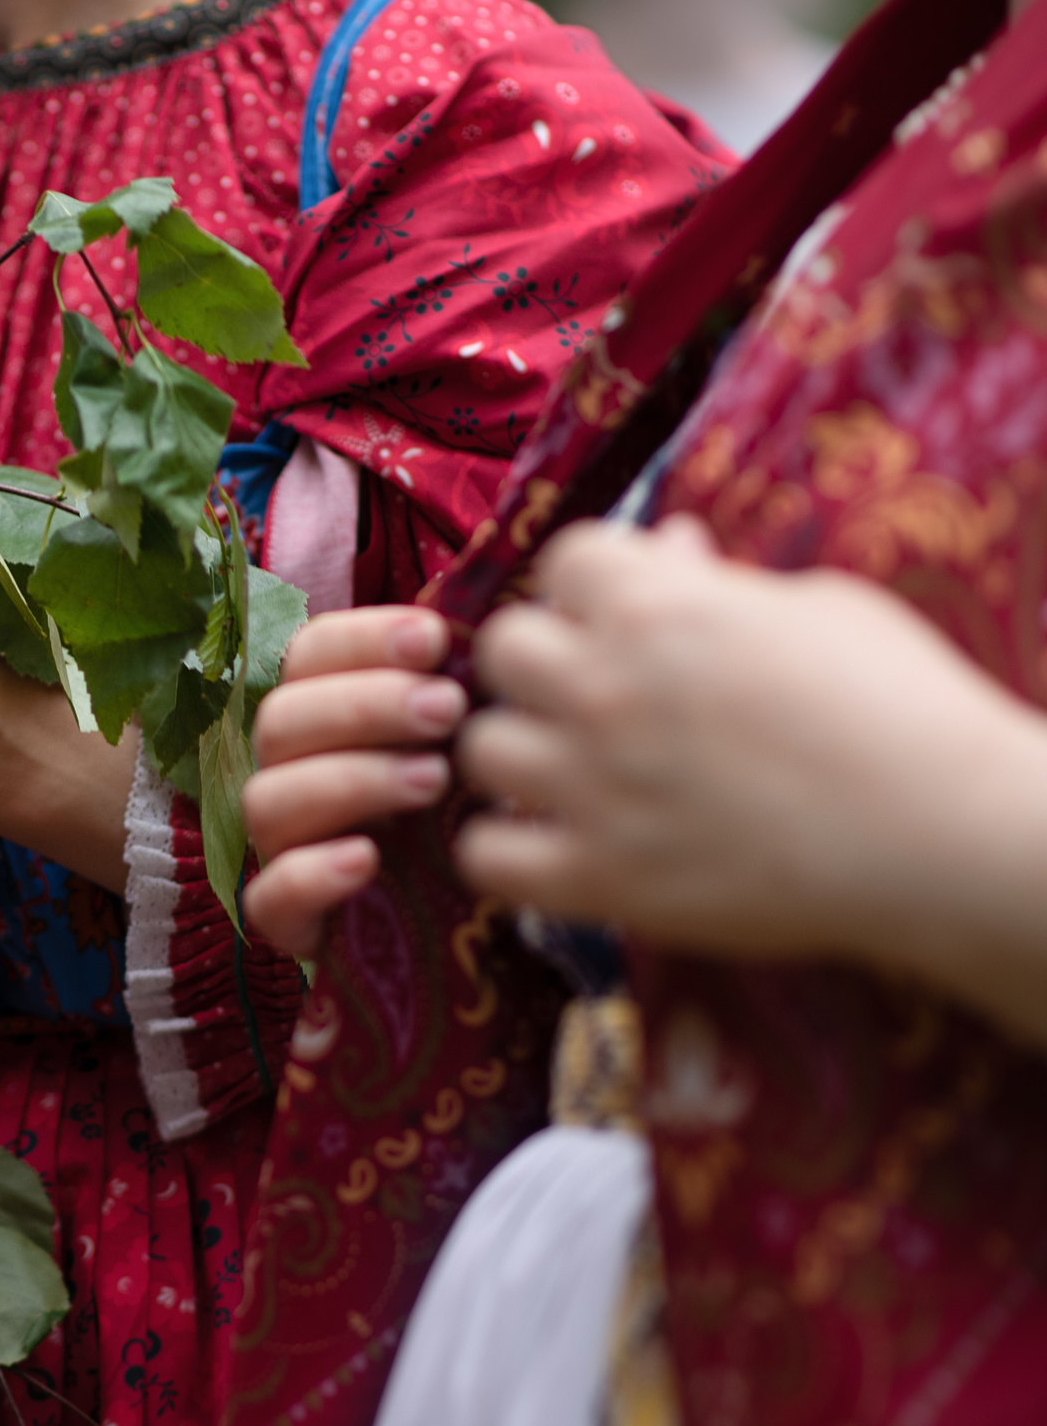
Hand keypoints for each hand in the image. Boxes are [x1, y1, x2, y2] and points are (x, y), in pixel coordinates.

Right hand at [241, 605, 466, 955]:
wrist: (471, 936)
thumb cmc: (469, 820)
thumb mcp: (473, 745)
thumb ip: (468, 686)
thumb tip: (506, 608)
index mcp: (327, 719)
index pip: (307, 655)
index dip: (362, 639)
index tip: (435, 640)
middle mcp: (290, 775)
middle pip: (282, 721)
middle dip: (364, 705)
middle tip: (447, 708)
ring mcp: (282, 849)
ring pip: (268, 799)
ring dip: (348, 779)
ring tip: (432, 781)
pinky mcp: (288, 922)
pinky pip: (266, 897)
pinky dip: (309, 874)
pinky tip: (367, 860)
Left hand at [458, 516, 1046, 1043]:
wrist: (943, 835)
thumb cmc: (902, 709)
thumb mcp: (819, 611)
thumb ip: (720, 583)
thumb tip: (668, 547)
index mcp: (659, 608)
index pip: (563, 559)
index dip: (591, 584)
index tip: (620, 612)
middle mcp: (607, 689)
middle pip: (502, 648)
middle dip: (541, 661)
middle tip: (588, 691)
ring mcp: (593, 787)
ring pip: (482, 749)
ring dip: (519, 754)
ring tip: (570, 770)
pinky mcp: (599, 878)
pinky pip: (484, 858)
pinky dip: (504, 851)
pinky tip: (549, 843)